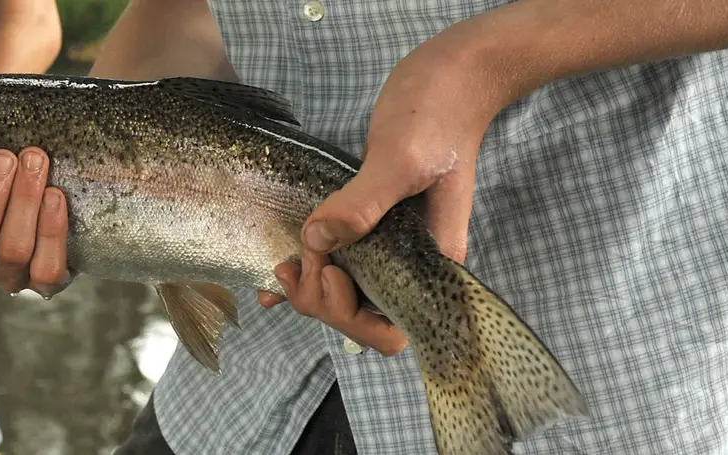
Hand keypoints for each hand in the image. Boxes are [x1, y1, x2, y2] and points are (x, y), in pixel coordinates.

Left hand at [258, 41, 500, 356]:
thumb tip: (318, 242)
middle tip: (292, 264)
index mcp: (430, 260)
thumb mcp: (400, 159)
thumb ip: (363, 203)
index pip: (392, 327)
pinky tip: (276, 268)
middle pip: (362, 316)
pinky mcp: (368, 219)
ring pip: (345, 291)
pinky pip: (337, 257)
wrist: (450, 75)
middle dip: (321, 302)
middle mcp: (409, 261)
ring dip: (308, 291)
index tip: (329, 272)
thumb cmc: (438, 114)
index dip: (353, 315)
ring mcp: (388, 241)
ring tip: (281, 266)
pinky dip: (306, 269)